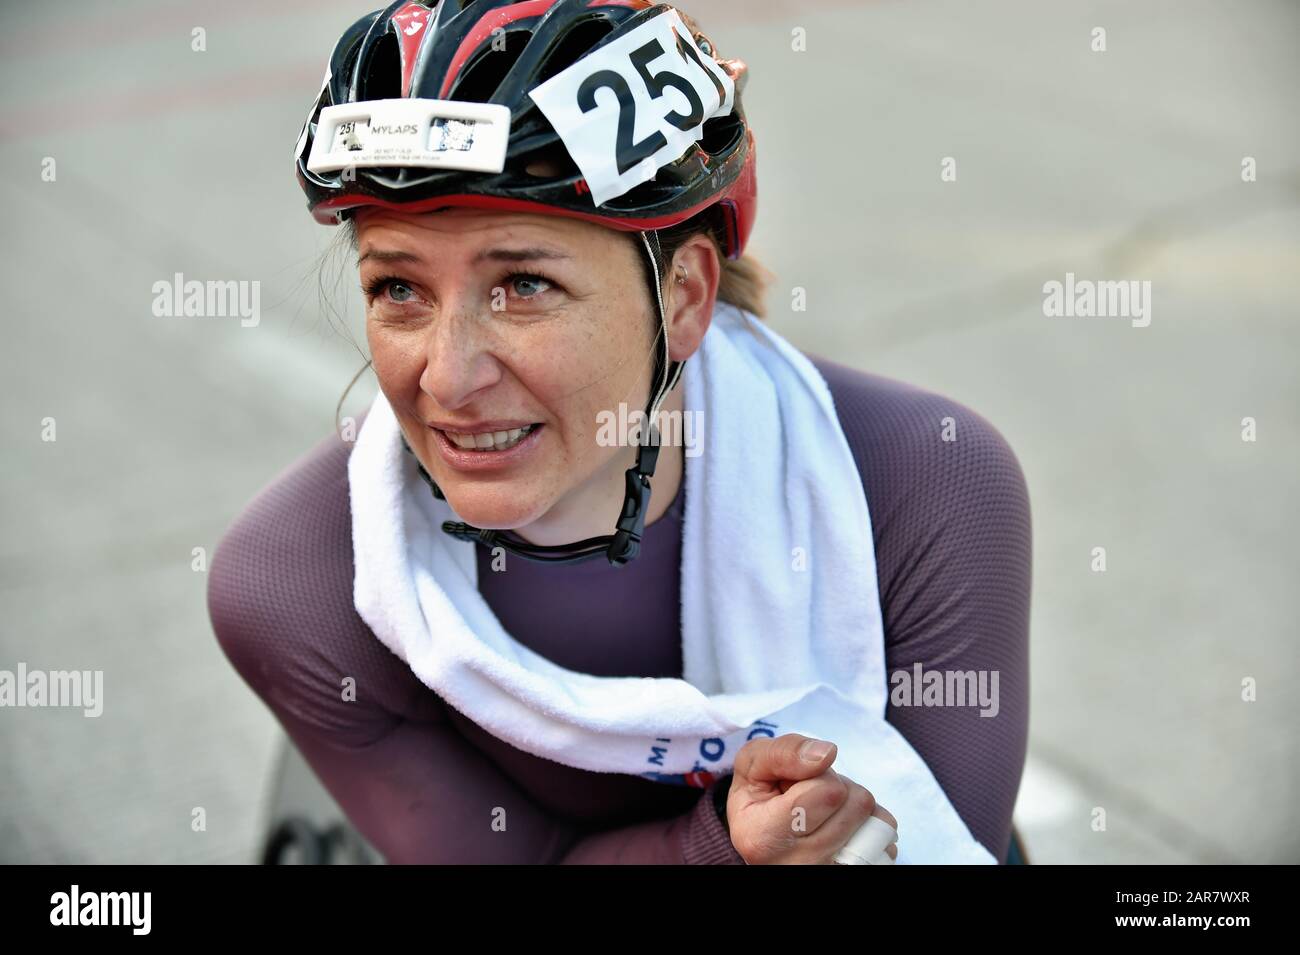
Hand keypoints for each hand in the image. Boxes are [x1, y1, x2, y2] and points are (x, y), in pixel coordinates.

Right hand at [725, 733, 897, 864]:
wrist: (762, 836)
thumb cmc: (758, 798)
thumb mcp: (752, 765)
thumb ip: (784, 752)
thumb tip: (827, 754)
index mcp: (763, 837)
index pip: (828, 792)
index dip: (818, 774)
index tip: (794, 784)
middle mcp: (796, 865)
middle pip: (856, 803)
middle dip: (837, 786)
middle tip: (810, 796)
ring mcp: (823, 872)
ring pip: (872, 819)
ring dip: (851, 804)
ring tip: (824, 811)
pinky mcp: (845, 874)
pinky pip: (884, 841)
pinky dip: (868, 826)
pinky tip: (842, 829)